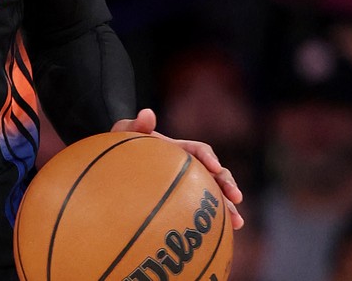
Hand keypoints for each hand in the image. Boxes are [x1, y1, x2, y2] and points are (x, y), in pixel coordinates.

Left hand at [113, 108, 244, 229]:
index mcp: (178, 149)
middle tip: (236, 197)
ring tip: (237, 222)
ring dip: (229, 207)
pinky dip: (214, 225)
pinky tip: (220, 238)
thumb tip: (148, 113)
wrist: (113, 171)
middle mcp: (188, 167)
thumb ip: (134, 125)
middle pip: (215, 174)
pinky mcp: (185, 205)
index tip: (214, 167)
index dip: (208, 157)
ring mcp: (189, 187)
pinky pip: (202, 215)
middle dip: (228, 184)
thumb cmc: (119, 150)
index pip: (199, 149)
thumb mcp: (123, 134)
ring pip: (214, 196)